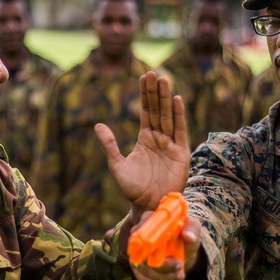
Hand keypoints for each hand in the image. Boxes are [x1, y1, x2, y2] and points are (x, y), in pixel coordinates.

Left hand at [95, 72, 189, 215]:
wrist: (147, 206)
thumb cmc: (133, 189)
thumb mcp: (117, 166)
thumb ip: (109, 145)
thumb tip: (97, 125)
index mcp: (145, 138)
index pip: (146, 111)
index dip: (145, 94)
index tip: (144, 76)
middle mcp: (160, 138)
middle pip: (158, 110)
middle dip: (156, 91)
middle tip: (153, 73)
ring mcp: (171, 144)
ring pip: (168, 116)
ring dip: (166, 98)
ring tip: (164, 80)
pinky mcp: (181, 153)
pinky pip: (180, 131)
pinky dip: (179, 115)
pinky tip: (177, 100)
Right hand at [130, 216, 201, 279]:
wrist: (182, 246)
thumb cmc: (184, 232)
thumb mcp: (192, 227)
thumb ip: (191, 229)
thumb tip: (187, 237)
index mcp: (148, 221)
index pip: (141, 233)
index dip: (150, 246)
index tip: (167, 256)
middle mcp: (138, 239)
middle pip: (142, 257)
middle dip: (162, 268)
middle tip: (180, 268)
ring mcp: (137, 255)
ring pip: (143, 272)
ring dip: (162, 279)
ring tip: (180, 277)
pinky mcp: (139, 269)